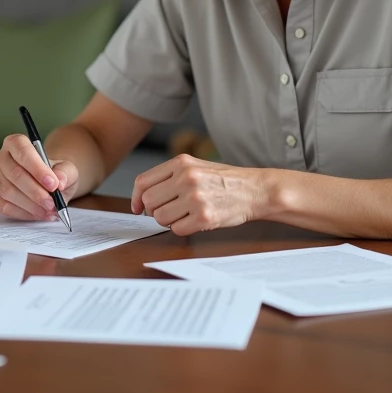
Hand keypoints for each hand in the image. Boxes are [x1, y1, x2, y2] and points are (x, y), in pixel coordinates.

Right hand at [0, 133, 78, 220]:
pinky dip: (23, 213)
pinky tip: (38, 214)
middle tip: (52, 203)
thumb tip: (60, 180)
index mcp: (15, 143)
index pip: (23, 151)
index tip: (53, 184)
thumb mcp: (65, 168)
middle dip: (36, 192)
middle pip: (15, 174)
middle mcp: (0, 157)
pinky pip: (4, 207)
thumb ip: (65, 172)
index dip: (37, 169)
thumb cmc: (51, 173)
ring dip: (31, 205)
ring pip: (9, 192)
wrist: (46, 184)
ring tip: (48, 210)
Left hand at [131, 154, 267, 235]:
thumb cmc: (224, 180)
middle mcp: (186, 178)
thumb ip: (169, 176)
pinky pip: (177, 229)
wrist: (255, 189)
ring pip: (160, 218)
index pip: (142, 182)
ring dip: (169, 221)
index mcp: (181, 163)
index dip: (135, 198)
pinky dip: (183, 228)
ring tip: (185, 214)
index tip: (137, 207)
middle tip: (171, 211)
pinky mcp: (205, 217)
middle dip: (155, 210)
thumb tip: (142, 198)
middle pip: (149, 202)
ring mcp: (195, 197)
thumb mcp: (195, 167)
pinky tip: (195, 220)